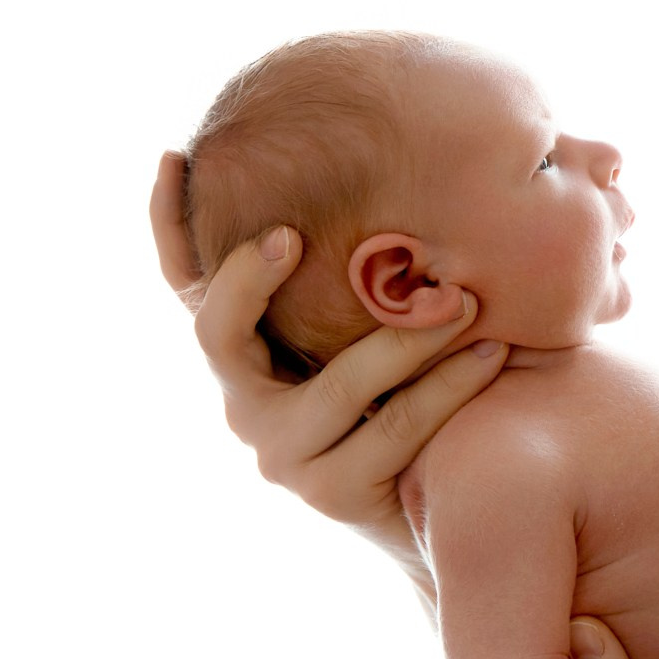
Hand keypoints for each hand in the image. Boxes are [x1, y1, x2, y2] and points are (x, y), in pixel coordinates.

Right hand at [150, 151, 508, 563]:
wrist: (443, 503)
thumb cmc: (415, 388)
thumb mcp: (381, 319)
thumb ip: (367, 266)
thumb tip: (403, 165)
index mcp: (247, 353)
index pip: (186, 284)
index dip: (165, 222)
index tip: (175, 156)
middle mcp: (247, 403)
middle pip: (216, 333)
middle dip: (248, 278)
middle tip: (292, 233)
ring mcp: (284, 454)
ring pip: (339, 385)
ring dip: (407, 337)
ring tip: (465, 299)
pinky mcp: (333, 492)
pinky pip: (395, 428)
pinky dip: (447, 385)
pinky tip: (493, 350)